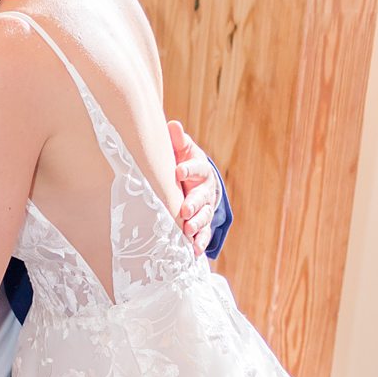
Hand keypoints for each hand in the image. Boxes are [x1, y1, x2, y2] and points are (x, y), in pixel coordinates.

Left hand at [170, 120, 219, 255]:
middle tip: (184, 210)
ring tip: (188, 232)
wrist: (198, 183)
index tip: (178, 171)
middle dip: (193, 204)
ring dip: (197, 224)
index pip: (195, 167)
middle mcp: (204, 190)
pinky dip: (200, 243)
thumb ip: (177, 142)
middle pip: (201, 196)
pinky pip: (204, 234)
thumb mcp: (182, 151)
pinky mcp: (203, 224)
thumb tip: (172, 125)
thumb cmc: (184, 164)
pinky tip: (194, 251)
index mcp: (199, 169)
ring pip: (203, 217)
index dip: (187, 169)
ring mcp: (205, 208)